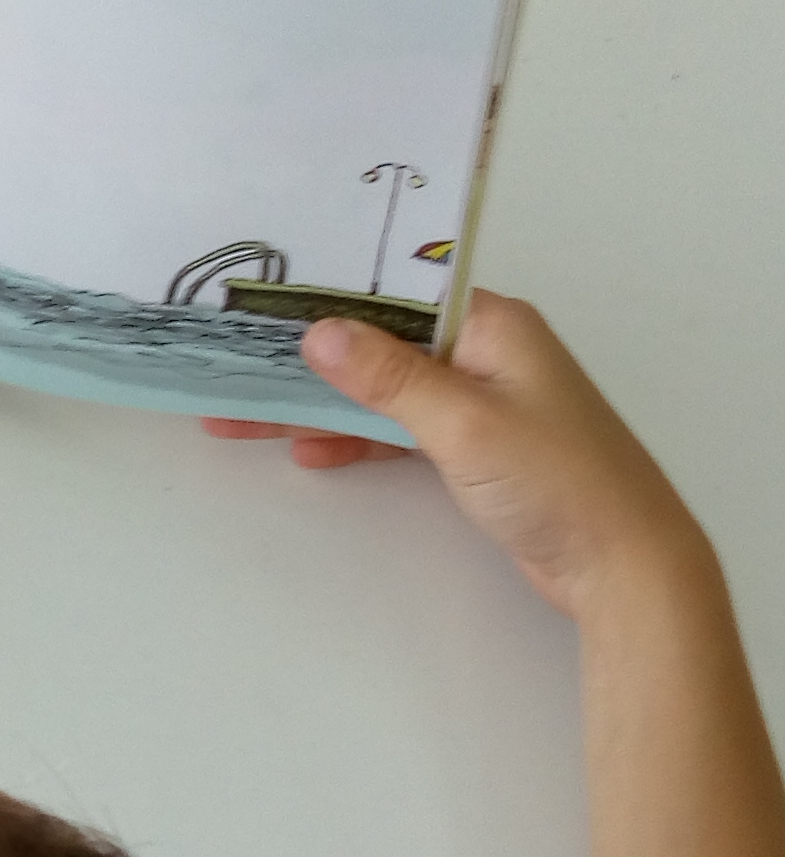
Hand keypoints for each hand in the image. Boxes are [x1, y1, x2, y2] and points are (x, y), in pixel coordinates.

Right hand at [204, 292, 704, 621]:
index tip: (258, 309)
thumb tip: (320, 333)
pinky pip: (400, 429)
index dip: (324, 299)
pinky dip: (357, 437)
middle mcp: (485, 351)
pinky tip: (310, 448)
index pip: (392, 292)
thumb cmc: (562, 482)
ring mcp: (480, 400)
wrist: (624, 564)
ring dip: (319, 403)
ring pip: (383, 390)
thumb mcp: (466, 423)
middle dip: (306, 359)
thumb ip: (390, 378)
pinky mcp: (475, 448)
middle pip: (378, 342)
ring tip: (245, 417)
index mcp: (492, 323)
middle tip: (232, 369)